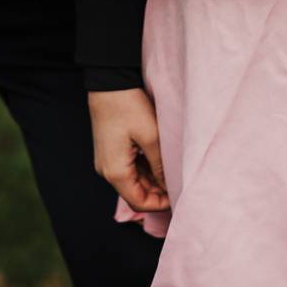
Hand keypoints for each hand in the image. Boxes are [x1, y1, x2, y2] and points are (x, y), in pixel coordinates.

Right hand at [88, 87, 167, 212]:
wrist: (109, 81)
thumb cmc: (128, 106)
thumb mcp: (150, 136)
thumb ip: (160, 166)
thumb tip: (169, 187)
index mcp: (115, 172)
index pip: (138, 202)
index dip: (159, 205)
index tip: (178, 196)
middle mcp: (107, 171)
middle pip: (135, 192)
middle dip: (157, 192)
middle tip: (179, 184)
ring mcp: (107, 160)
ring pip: (133, 180)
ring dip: (152, 180)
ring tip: (173, 172)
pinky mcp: (110, 150)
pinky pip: (128, 167)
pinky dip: (144, 168)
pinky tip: (160, 161)